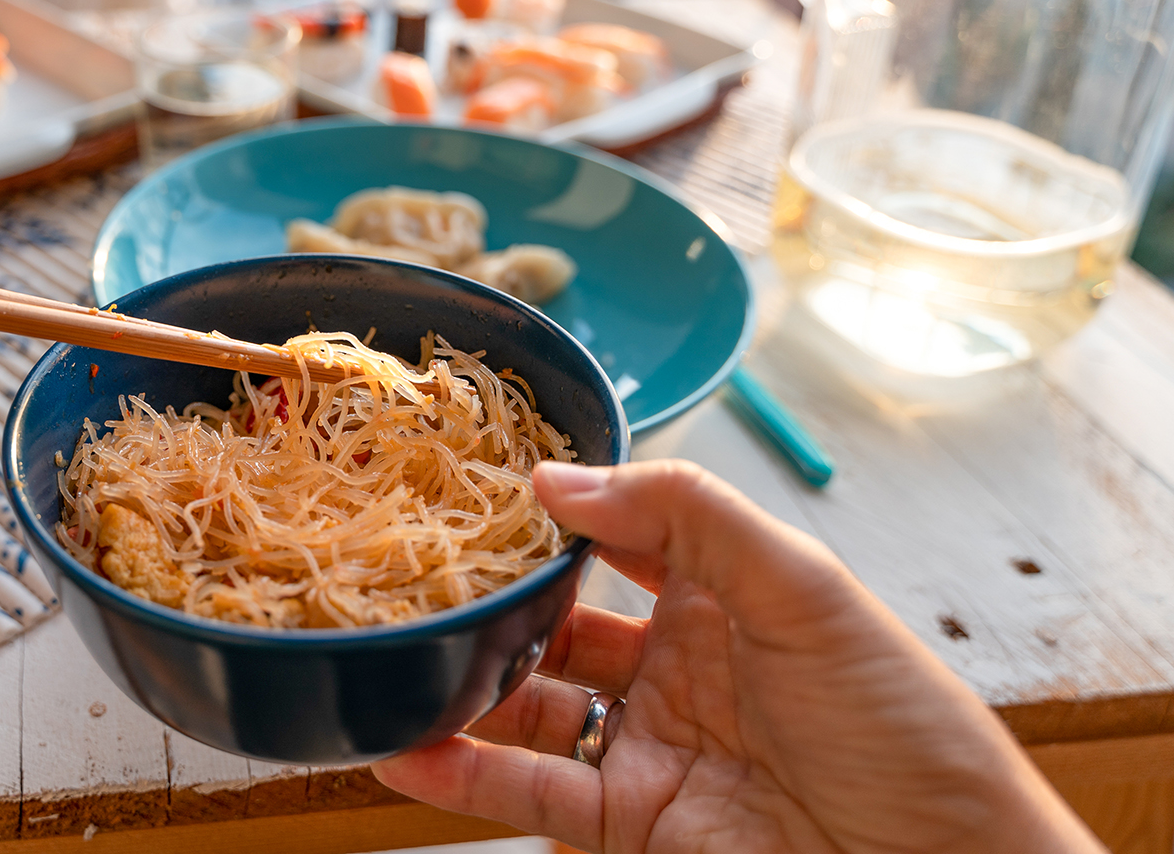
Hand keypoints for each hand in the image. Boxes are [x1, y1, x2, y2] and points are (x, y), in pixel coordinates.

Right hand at [374, 460, 1104, 852]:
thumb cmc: (901, 726)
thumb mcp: (805, 588)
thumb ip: (688, 517)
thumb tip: (564, 478)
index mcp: (726, 593)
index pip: (620, 535)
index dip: (555, 512)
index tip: (478, 487)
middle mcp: (678, 663)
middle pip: (560, 622)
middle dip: (492, 601)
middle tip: (413, 575)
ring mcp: (650, 745)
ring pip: (533, 707)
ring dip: (464, 689)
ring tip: (395, 659)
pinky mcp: (632, 824)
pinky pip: (532, 793)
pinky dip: (465, 779)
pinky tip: (406, 751)